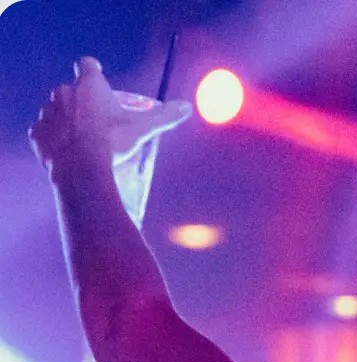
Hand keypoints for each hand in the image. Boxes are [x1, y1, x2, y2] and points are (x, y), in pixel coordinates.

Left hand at [29, 57, 191, 175]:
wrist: (80, 169)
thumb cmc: (112, 143)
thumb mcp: (144, 128)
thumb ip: (165, 116)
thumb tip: (186, 107)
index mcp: (89, 86)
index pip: (88, 64)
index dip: (94, 70)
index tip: (100, 79)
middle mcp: (64, 93)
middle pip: (73, 90)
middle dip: (84, 102)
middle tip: (100, 122)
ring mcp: (47, 113)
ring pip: (58, 111)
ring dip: (68, 120)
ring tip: (85, 141)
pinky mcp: (36, 134)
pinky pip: (45, 132)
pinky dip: (56, 139)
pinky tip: (70, 152)